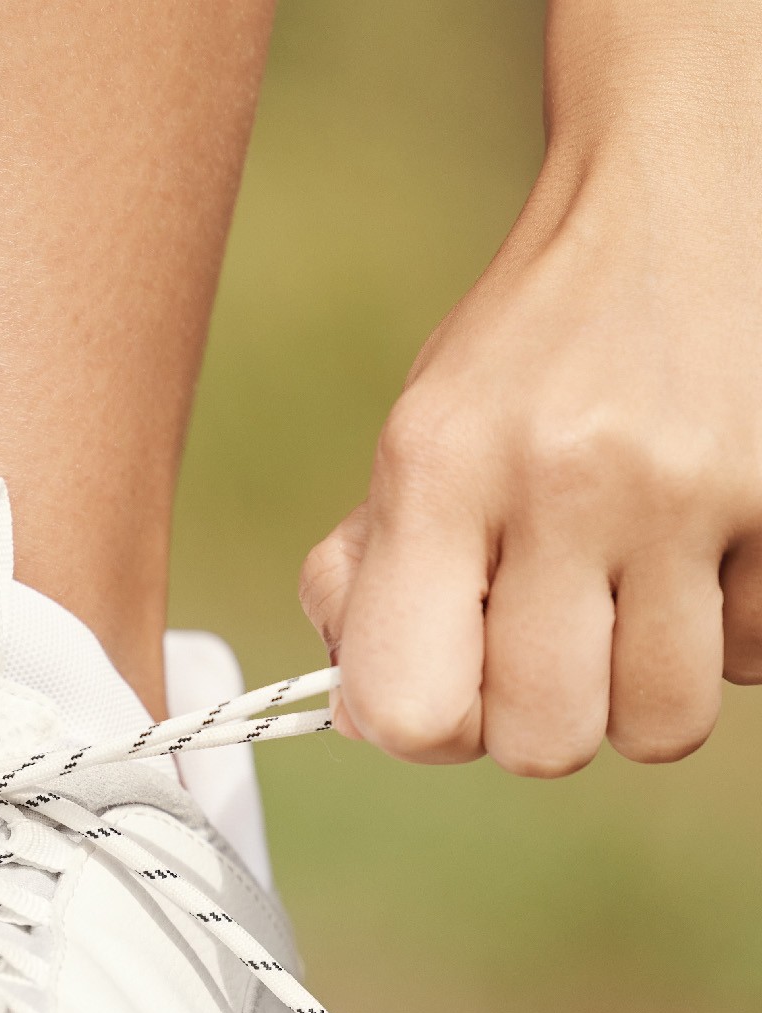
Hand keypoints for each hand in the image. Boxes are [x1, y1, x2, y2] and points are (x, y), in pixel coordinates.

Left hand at [300, 2, 761, 774]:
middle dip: (539, 717)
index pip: (409, 711)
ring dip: (637, 689)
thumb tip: (356, 715)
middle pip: (545, 744)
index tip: (447, 686)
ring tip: (625, 602)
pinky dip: (725, 634)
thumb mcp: (412, 449)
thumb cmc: (521, 361)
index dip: (425, 732)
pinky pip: (756, 658)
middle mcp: (564, 481)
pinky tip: (697, 559)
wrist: (673, 203)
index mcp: (438, 472)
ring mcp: (692, 490)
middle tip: (543, 644)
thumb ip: (367, 582)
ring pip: (662, 723)